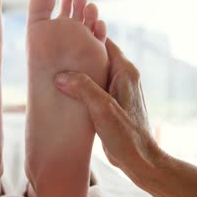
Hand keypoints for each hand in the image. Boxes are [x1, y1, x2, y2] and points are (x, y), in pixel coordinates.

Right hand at [54, 38, 162, 177]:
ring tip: (57, 70)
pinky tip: (65, 91)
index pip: (105, 43)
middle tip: (57, 53)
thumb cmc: (127, 135)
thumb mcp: (103, 109)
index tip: (67, 35)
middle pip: (98, 56)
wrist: (140, 161)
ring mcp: (117, 91)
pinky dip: (80, 87)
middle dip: (78, 54)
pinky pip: (93, 88)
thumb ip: (83, 88)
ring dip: (78, 72)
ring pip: (94, 73)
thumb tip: (61, 76)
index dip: (87, 37)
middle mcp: (123, 78)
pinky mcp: (111, 104)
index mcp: (125, 72)